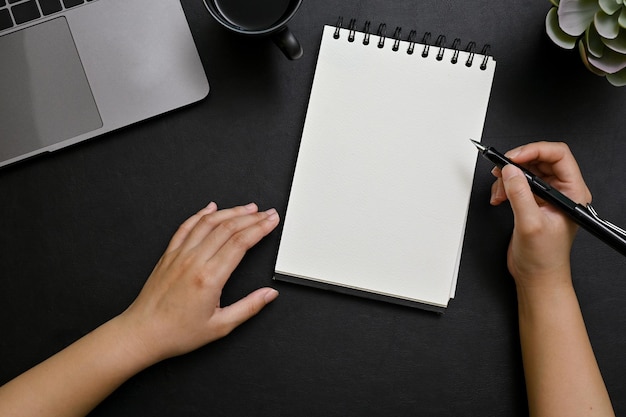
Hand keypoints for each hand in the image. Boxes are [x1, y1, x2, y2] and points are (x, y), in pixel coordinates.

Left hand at [119, 202, 279, 364]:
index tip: (272, 221)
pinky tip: (211, 208)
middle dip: (251, 217)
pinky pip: (186, 227)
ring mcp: (179, 255)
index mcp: (210, 278)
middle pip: (228, 228)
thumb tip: (269, 294)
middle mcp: (194, 261)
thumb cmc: (178, 333)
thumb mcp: (220, 326)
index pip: (240, 243)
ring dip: (230, 211)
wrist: (142, 333)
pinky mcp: (168, 255)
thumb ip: (249, 307)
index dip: (260, 228)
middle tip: (267, 212)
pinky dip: (201, 214)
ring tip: (247, 208)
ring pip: (208, 223)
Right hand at [489, 142, 591, 287]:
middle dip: (517, 163)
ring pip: (526, 170)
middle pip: (540, 159)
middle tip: (501, 169)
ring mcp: (547, 196)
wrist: (537, 276)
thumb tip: (510, 171)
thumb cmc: (544, 257)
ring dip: (508, 177)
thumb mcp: (530, 224)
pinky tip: (500, 197)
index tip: (513, 157)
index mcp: (572, 193)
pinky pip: (518, 182)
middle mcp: (562, 191)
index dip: (534, 151)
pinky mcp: (533, 201)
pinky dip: (505, 186)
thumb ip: (520, 195)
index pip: (558, 155)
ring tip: (500, 190)